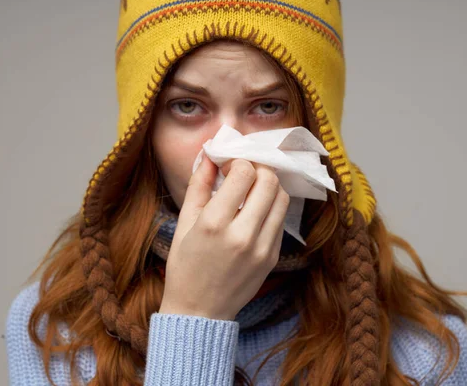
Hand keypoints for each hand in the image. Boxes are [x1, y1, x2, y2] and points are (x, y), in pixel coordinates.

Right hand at [158, 157, 289, 319]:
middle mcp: (242, 234)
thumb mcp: (184, 223)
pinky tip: (254, 211)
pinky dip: (270, 207)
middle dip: (257, 168)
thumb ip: (199, 185)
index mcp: (214, 224)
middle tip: (243, 173)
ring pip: (281, 198)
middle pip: (268, 181)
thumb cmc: (185, 267)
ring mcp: (262, 248)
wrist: (199, 311)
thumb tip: (211, 155)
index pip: (244, 173)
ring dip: (268, 186)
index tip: (228, 166)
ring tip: (251, 190)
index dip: (238, 161)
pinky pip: (280, 219)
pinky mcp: (272, 257)